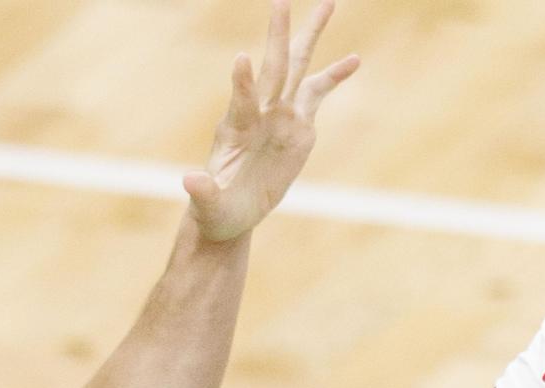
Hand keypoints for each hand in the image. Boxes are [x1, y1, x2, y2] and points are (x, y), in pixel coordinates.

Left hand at [183, 0, 359, 242]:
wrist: (231, 210)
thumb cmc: (216, 208)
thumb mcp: (208, 205)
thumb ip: (202, 192)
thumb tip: (189, 181)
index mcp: (236, 129)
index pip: (241, 100)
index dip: (241, 82)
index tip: (242, 58)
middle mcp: (260, 113)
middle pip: (273, 67)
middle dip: (278, 34)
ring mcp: (282, 115)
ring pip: (299, 68)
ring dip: (311, 35)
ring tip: (329, 1)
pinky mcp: (300, 126)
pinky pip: (318, 93)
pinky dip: (336, 76)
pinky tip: (354, 59)